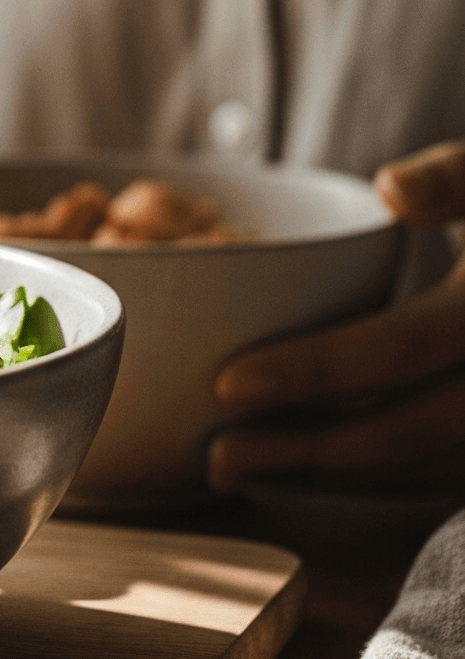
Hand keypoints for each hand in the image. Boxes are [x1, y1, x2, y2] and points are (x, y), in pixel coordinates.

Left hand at [208, 141, 464, 495]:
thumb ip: (452, 178)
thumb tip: (391, 187)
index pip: (402, 348)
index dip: (315, 371)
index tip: (228, 384)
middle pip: (409, 432)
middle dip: (309, 451)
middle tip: (217, 455)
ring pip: (427, 468)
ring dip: (334, 479)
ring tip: (241, 470)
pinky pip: (441, 476)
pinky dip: (374, 480)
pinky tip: (307, 473)